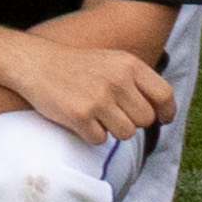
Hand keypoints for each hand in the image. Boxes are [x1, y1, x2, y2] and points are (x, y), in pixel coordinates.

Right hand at [0, 32, 179, 147]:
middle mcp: (117, 81)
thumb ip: (136, 81)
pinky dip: (90, 134)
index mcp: (129, 65)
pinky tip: (78, 118)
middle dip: (132, 121)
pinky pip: (100, 139)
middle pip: (145, 120)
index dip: (166, 112)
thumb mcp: (111, 61)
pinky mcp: (80, 115)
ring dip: (111, 130)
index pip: (164, 95)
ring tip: (94, 114)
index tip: (162, 119)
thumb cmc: (75, 66)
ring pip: (126, 133)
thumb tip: (161, 112)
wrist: (34, 63)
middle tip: (112, 112)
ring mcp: (98, 99)